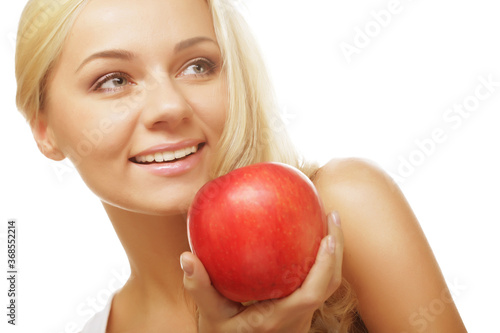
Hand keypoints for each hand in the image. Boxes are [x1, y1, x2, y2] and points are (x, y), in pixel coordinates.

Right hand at [180, 211, 343, 332]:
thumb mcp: (208, 314)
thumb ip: (198, 286)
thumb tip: (186, 257)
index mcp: (276, 319)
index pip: (311, 294)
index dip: (324, 266)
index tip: (327, 237)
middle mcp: (295, 319)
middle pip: (329, 286)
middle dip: (337, 251)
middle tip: (332, 215)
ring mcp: (301, 317)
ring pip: (327, 286)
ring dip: (332, 254)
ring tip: (328, 221)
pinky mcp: (300, 311)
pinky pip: (317, 284)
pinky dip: (320, 260)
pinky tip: (308, 237)